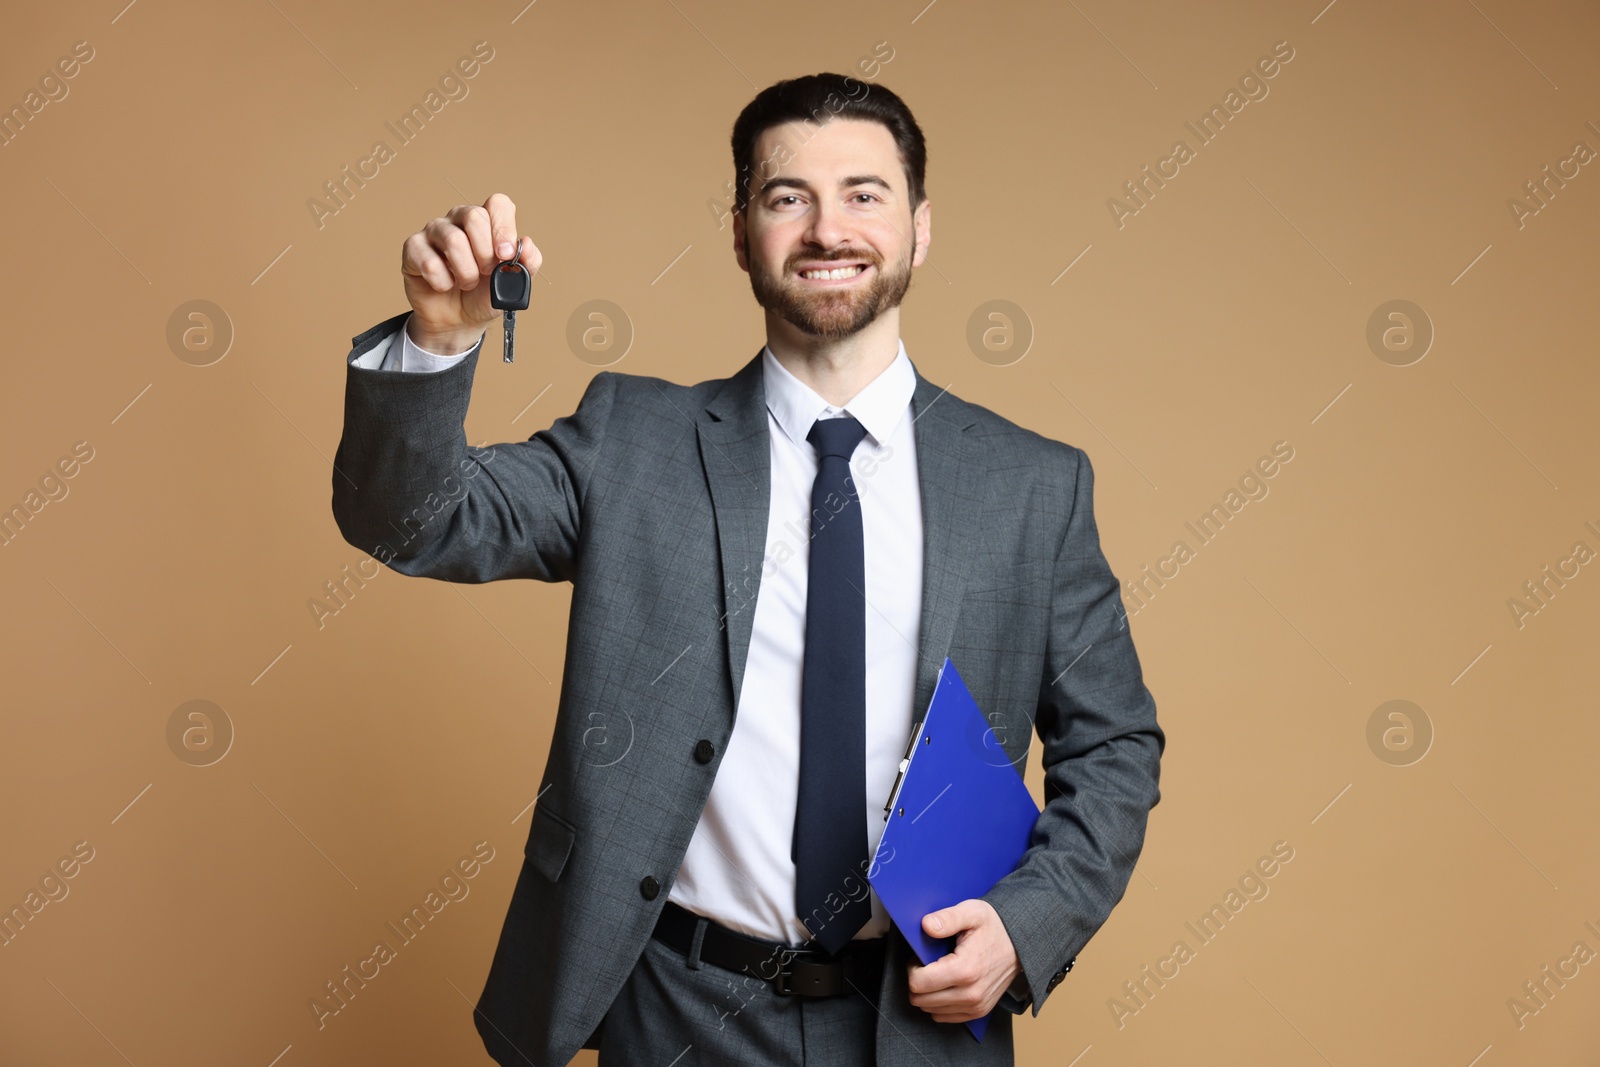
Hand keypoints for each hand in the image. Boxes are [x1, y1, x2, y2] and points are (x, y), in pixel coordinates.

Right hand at [401, 192, 542, 354]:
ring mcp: (435, 231)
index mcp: (487, 222)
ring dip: (466, 271)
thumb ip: (527, 263)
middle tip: (486, 273)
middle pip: (474, 216)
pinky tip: (444, 285)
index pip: (497, 204)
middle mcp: (460, 219)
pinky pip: (429, 262)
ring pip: (453, 239)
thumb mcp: (512, 283)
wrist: (459, 320)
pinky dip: (443, 282)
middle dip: (485, 253)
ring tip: (467, 283)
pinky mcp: (413, 248)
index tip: (505, 255)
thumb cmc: (483, 295)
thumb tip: (527, 244)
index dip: (503, 228)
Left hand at [905, 899, 1021, 1023]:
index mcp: (965, 970)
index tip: (919, 956)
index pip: (918, 983)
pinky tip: (946, 984)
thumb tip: (926, 925)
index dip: (912, 968)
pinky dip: (938, 1003)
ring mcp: (975, 1006)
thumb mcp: (972, 912)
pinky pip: (943, 1017)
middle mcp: (971, 994)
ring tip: (939, 972)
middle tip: (928, 963)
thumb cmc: (994, 926)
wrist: (1020, 943)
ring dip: (928, 993)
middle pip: (921, 999)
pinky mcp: (978, 1012)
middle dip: (918, 980)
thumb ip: (947, 918)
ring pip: (930, 1010)